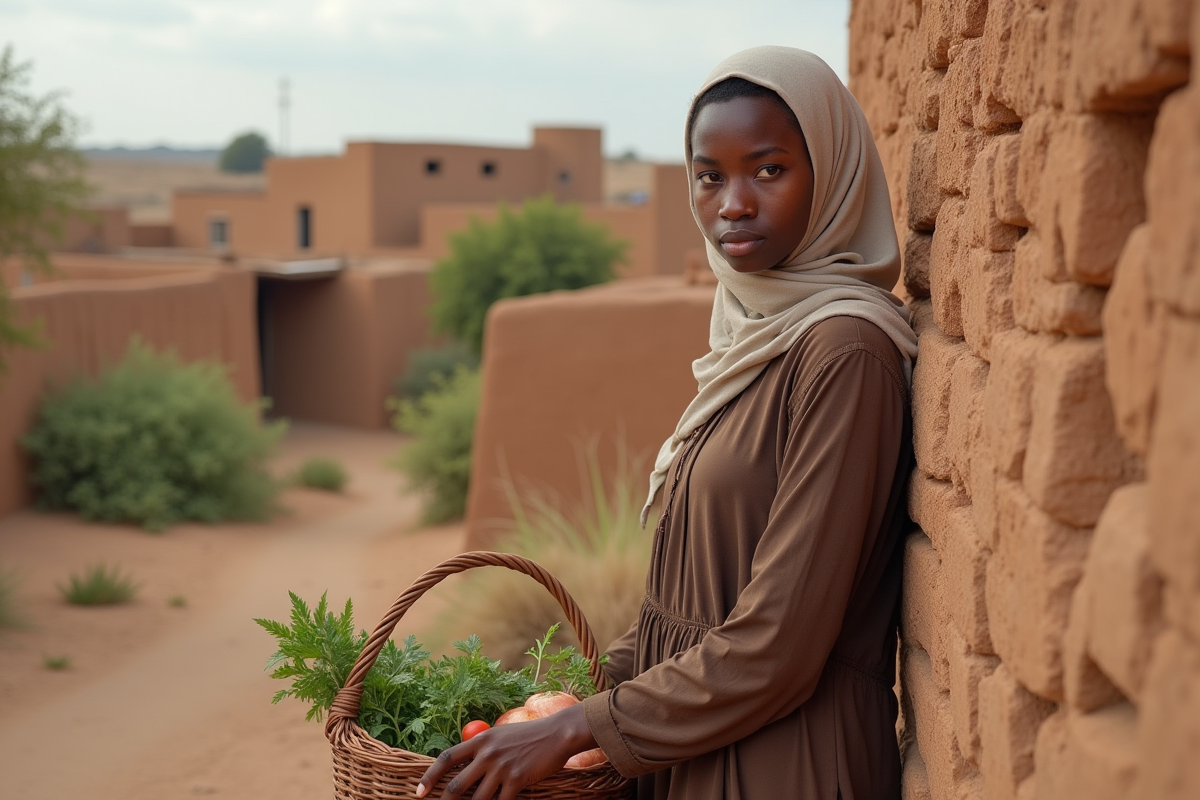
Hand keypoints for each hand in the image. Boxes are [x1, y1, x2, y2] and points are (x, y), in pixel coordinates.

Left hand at [415, 703, 596, 799]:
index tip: (419, 792)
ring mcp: (501, 767)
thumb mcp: (501, 734)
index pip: (446, 758)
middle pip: (457, 784)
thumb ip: (483, 747)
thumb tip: (465, 762)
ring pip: (477, 799)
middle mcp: (487, 753)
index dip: (430, 777)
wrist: (556, 734)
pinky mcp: (517, 779)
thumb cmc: (529, 735)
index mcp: (480, 740)